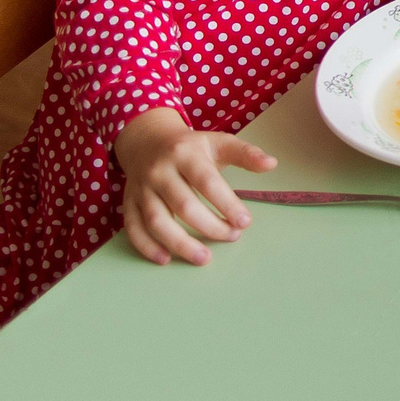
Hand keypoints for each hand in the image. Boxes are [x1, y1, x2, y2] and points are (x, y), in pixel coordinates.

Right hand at [112, 108, 274, 265]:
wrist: (147, 140)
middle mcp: (160, 171)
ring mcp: (141, 188)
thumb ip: (246, 154)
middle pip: (184, 205)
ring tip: (203, 258)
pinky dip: (147, 247)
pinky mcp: (128, 203)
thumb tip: (272, 164)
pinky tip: (166, 260)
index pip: (207, 182)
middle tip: (232, 238)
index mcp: (185, 154)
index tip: (244, 222)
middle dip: (209, 226)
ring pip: (157, 220)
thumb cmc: (190, 147)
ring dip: (180, 243)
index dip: (226, 204)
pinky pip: (133, 228)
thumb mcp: (218, 142)